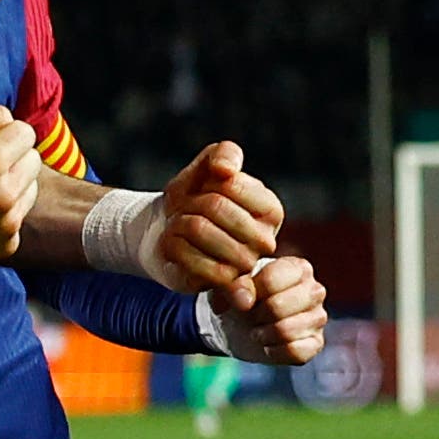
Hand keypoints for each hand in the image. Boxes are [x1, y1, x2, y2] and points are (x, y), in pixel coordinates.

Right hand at [0, 104, 41, 263]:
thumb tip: (12, 122)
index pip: (26, 132)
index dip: (4, 134)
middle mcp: (5, 194)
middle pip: (33, 160)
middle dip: (12, 159)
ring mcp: (8, 224)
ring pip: (30, 189)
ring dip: (12, 186)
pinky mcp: (6, 245)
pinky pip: (18, 218)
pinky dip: (3, 215)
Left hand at [152, 141, 284, 293]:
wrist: (167, 230)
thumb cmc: (195, 196)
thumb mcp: (209, 165)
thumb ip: (225, 154)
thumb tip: (225, 170)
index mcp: (271, 210)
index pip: (231, 183)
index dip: (208, 181)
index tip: (205, 190)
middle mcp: (264, 241)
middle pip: (214, 205)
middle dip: (190, 202)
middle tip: (187, 210)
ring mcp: (242, 266)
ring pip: (198, 228)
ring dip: (177, 221)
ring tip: (180, 226)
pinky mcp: (217, 285)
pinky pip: (189, 257)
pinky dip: (172, 244)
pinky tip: (175, 245)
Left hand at [214, 250, 329, 365]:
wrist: (241, 328)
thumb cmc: (243, 300)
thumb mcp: (235, 287)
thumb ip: (237, 285)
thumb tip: (246, 300)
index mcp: (299, 268)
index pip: (271, 279)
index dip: (250, 293)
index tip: (244, 297)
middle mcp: (315, 290)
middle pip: (278, 306)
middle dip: (256, 316)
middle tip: (252, 316)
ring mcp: (319, 317)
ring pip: (285, 331)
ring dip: (263, 335)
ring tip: (258, 330)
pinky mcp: (317, 343)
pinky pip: (294, 351)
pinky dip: (274, 352)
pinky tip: (269, 345)